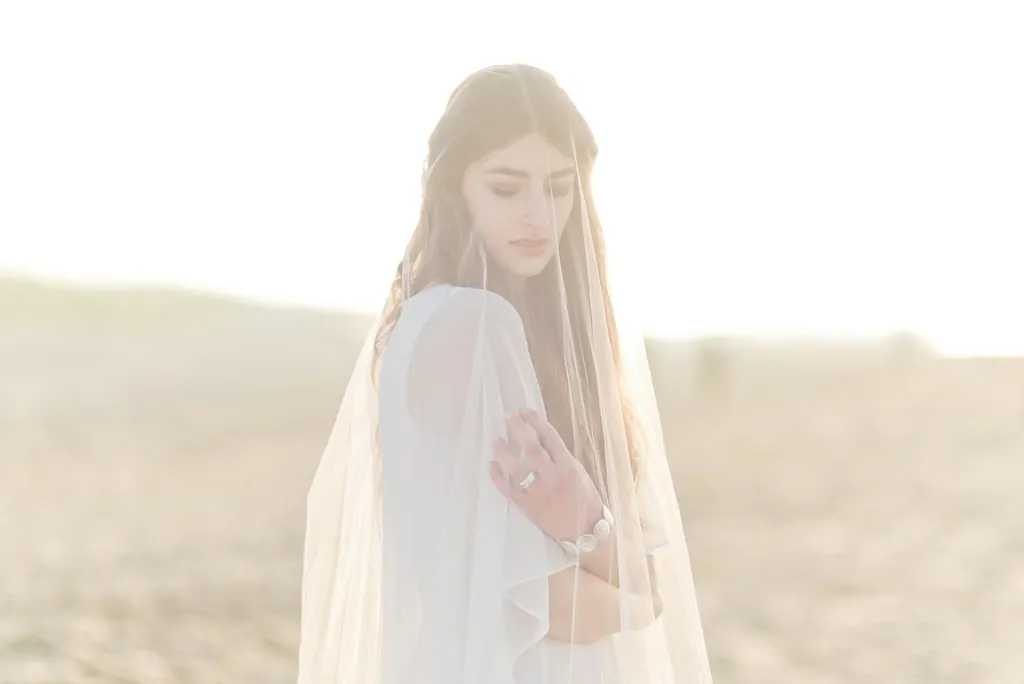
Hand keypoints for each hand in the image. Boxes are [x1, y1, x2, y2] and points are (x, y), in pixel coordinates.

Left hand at [489, 409, 604, 542]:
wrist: (585, 532)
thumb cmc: (584, 500)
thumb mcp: (579, 473)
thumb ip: (560, 457)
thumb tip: (540, 438)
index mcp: (568, 467)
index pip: (550, 438)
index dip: (536, 422)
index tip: (525, 411)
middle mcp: (552, 477)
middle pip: (532, 449)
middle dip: (518, 430)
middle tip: (508, 419)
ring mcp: (538, 493)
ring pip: (516, 469)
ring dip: (503, 452)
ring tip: (496, 440)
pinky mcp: (528, 507)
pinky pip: (509, 490)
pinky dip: (498, 478)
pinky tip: (491, 465)